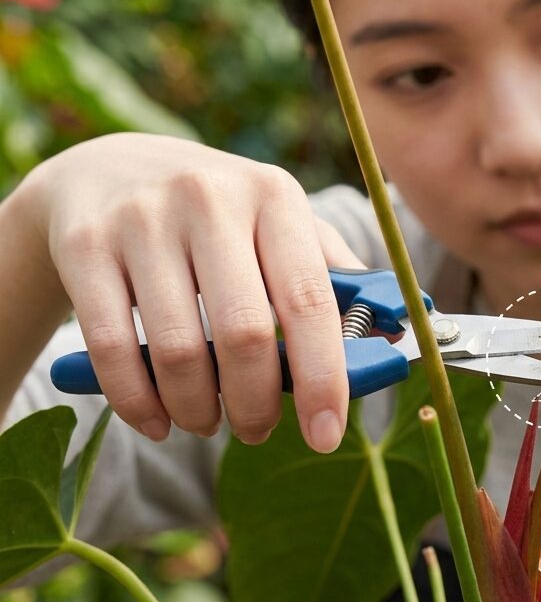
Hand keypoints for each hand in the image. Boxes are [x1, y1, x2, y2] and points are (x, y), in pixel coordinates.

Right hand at [23, 133, 361, 451]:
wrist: (106, 168)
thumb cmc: (217, 213)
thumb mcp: (278, 221)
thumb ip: (332, 275)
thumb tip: (393, 336)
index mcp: (274, 195)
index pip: (310, 300)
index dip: (325, 375)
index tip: (327, 433)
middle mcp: (210, 198)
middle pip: (245, 334)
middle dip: (258, 403)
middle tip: (259, 429)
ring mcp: (142, 219)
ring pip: (178, 351)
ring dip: (199, 409)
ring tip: (208, 421)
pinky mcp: (85, 246)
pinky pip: (114, 349)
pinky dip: (139, 403)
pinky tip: (156, 420)